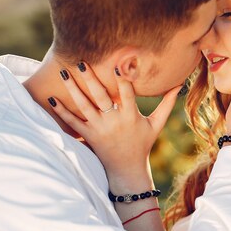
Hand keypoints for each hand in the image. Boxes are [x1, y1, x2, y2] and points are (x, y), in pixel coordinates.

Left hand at [50, 63, 180, 190]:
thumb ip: (166, 104)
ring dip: (73, 89)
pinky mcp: (89, 136)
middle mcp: (114, 121)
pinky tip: (51, 98)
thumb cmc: (143, 143)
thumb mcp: (156, 124)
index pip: (127, 94)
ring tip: (64, 72)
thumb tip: (178, 85)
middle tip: (82, 61)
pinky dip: (62, 111)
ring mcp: (100, 129)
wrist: (127, 169)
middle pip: (101, 97)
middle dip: (91, 79)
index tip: (117, 65)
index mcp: (131, 116)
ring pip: (84, 106)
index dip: (123, 80)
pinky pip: (73, 122)